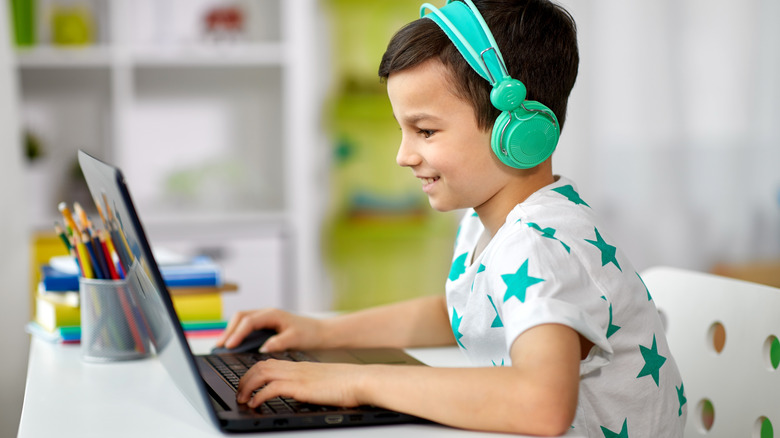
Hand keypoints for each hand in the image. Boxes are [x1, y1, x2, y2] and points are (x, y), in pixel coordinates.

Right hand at [215, 308, 324, 351]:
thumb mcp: (296, 339)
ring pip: (241, 321)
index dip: (237, 333)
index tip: (229, 346)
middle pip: (240, 317)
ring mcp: (265, 318)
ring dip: (230, 331)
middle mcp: (266, 314)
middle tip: (218, 346)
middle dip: (228, 331)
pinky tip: (232, 345)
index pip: (249, 321)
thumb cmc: (309, 334)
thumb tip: (263, 349)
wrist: (320, 332)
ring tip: (220, 346)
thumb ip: (279, 343)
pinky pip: (246, 327)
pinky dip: (237, 334)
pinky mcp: (265, 325)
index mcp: (272, 314)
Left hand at [236, 360, 367, 408]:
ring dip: (247, 387)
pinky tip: (256, 404)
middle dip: (244, 380)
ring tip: (242, 399)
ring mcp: (298, 376)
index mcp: (300, 366)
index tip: (247, 384)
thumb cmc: (348, 383)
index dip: (253, 373)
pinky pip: (272, 389)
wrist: (361, 380)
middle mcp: (296, 368)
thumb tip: (301, 394)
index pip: (269, 363)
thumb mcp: (323, 382)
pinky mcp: (301, 387)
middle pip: (260, 366)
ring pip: (262, 374)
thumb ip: (309, 384)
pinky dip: (259, 396)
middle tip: (239, 394)